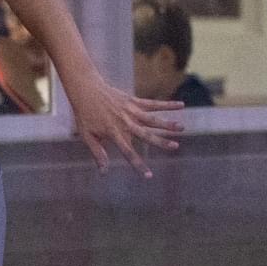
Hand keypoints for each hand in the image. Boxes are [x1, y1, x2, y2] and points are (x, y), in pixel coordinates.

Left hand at [66, 76, 183, 176]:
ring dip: (167, 123)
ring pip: (152, 118)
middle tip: (176, 147)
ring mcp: (130, 110)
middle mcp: (124, 122)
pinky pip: (153, 103)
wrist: (85, 89)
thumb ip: (97, 153)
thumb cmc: (85, 115)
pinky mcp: (134, 101)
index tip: (148, 176)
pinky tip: (181, 105)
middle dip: (161, 141)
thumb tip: (104, 172)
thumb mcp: (87, 136)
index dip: (138, 165)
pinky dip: (167, 105)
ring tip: (181, 128)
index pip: (128, 152)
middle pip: (145, 134)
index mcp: (113, 133)